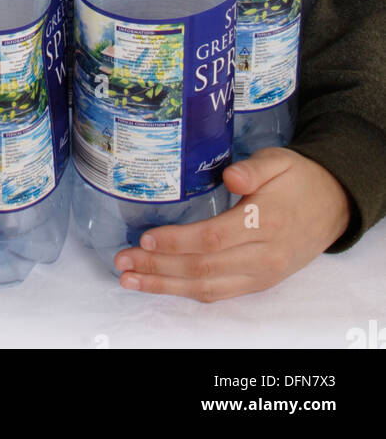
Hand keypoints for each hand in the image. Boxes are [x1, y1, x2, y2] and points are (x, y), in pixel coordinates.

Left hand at [113, 147, 352, 301]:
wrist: (333, 205)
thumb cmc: (298, 178)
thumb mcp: (279, 160)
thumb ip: (255, 168)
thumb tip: (230, 176)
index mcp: (265, 222)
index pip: (212, 239)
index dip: (176, 242)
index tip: (145, 238)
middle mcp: (262, 256)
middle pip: (202, 268)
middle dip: (158, 268)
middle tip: (122, 262)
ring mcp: (261, 274)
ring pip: (207, 287)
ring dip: (165, 286)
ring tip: (130, 280)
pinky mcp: (259, 283)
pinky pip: (219, 293)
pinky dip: (186, 292)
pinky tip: (160, 285)